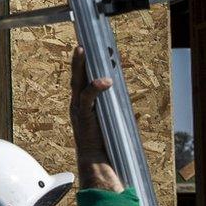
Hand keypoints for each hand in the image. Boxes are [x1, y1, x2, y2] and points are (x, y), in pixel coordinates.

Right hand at [70, 46, 125, 192]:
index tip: (86, 50)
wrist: (96, 161)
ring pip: (77, 82)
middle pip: (75, 77)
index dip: (82, 66)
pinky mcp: (83, 116)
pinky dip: (96, 88)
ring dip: (80, 66)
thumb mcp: (110, 121)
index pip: (81, 81)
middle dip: (77, 60)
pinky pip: (88, 97)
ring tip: (83, 51)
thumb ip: (114, 110)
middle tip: (80, 45)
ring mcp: (78, 109)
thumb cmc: (104, 142)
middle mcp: (76, 105)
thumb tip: (130, 104)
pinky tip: (106, 81)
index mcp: (81, 105)